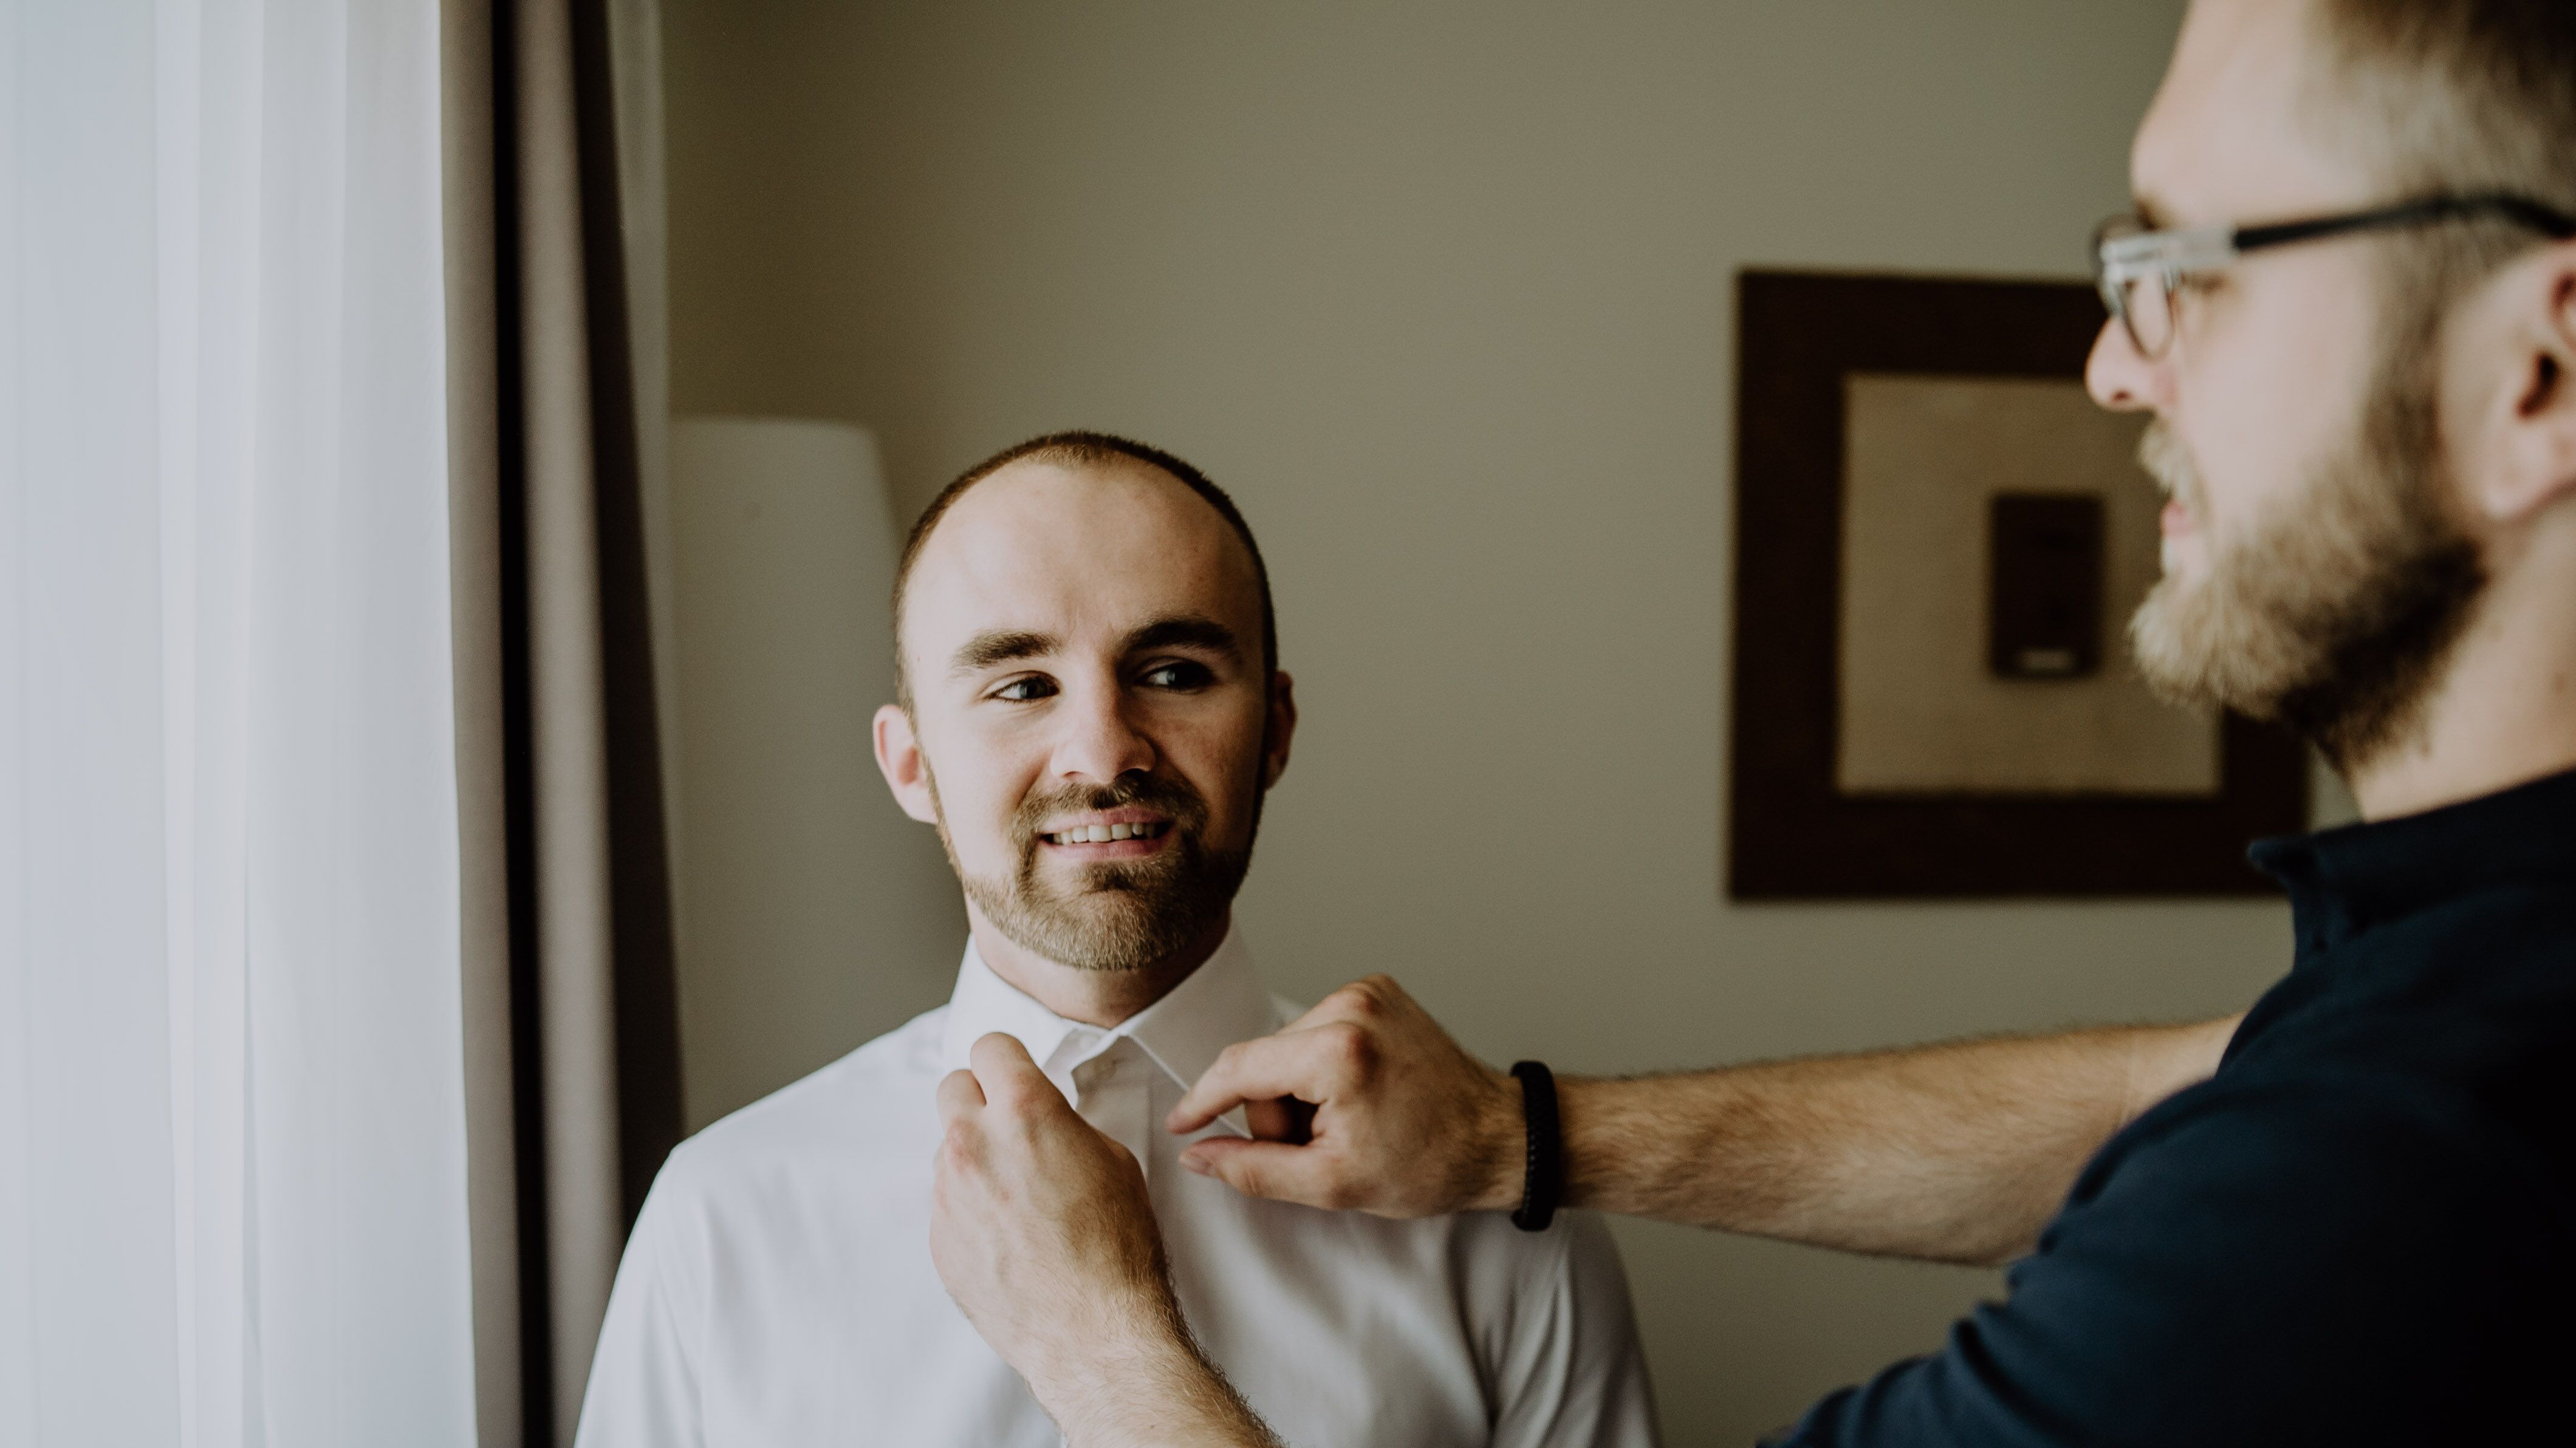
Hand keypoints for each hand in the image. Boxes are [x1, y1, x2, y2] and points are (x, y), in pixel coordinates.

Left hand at [931, 1033, 1275, 1447]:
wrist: (1092, 1331)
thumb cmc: (1116, 1250)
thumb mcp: (1113, 1160)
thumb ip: (1064, 1125)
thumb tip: (1045, 1123)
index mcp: (1024, 1112)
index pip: (990, 1047)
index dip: (1009, 1060)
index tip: (1015, 1073)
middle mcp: (974, 1145)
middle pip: (953, 1088)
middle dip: (981, 1099)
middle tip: (1010, 1124)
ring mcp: (949, 1194)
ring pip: (949, 1148)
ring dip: (976, 1157)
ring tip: (1018, 1195)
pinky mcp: (938, 1238)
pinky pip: (947, 1202)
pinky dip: (971, 1207)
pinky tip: (1009, 1235)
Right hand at [1167, 976, 1523, 1216]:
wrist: (1502, 1136)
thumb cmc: (1429, 1164)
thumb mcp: (1331, 1184)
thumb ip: (1253, 1168)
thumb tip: (1197, 1154)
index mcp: (1338, 1052)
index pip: (1239, 1068)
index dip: (1202, 1101)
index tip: (1180, 1125)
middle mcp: (1350, 1007)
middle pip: (1264, 1061)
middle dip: (1276, 1112)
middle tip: (1318, 1149)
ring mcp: (1368, 992)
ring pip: (1288, 1048)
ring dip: (1301, 1092)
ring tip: (1349, 1123)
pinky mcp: (1379, 990)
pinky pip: (1319, 1032)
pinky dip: (1324, 1069)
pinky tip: (1360, 1096)